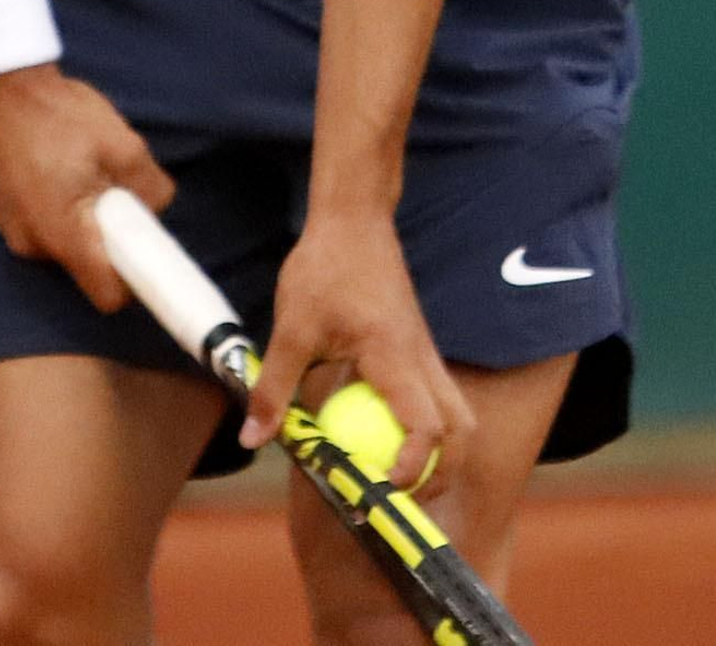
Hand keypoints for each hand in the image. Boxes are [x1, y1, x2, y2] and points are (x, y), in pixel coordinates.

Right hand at [0, 64, 173, 311]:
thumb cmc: (60, 114)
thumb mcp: (121, 143)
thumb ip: (149, 186)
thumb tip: (157, 206)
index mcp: (65, 235)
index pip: (107, 296)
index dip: (133, 280)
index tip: (143, 250)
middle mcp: (33, 245)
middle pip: (86, 266)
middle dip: (107, 236)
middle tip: (113, 190)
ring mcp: (11, 230)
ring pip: (63, 242)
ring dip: (80, 217)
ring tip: (81, 167)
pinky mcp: (1, 211)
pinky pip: (40, 224)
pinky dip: (56, 206)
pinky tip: (55, 164)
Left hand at [239, 208, 473, 492]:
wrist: (354, 218)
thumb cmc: (324, 267)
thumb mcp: (291, 328)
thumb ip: (274, 386)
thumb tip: (254, 438)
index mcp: (394, 356)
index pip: (426, 425)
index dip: (413, 467)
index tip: (383, 488)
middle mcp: (421, 359)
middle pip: (461, 431)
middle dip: (441, 475)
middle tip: (398, 498)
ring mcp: (425, 353)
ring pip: (456, 415)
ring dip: (439, 453)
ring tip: (395, 476)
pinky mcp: (418, 348)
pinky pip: (436, 397)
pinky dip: (425, 427)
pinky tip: (381, 432)